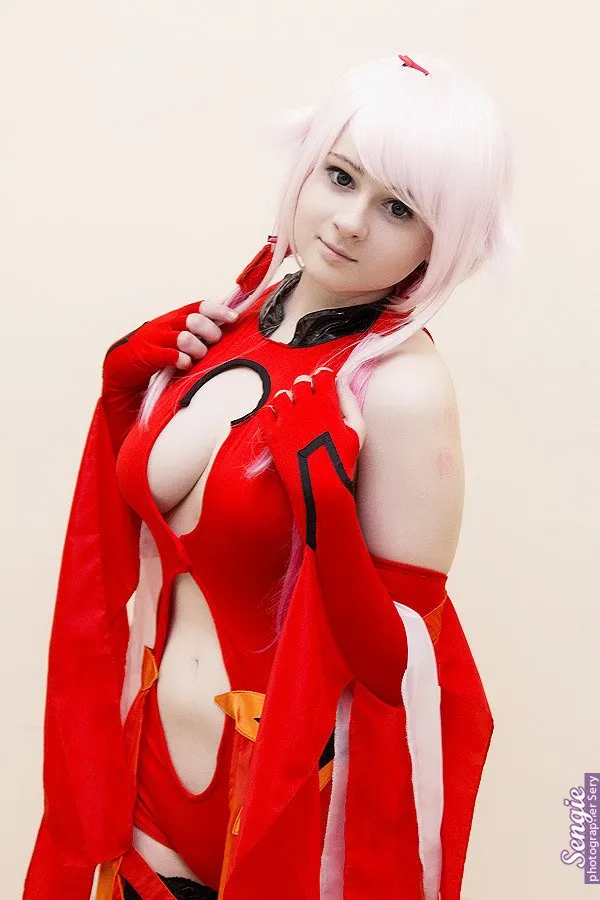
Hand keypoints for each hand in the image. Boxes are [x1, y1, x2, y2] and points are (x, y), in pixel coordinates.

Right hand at [102, 298, 238, 393]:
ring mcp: (156, 339)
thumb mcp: (174, 336)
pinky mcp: (148, 355)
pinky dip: (182, 361)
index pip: (199, 306)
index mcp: (174, 318)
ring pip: (184, 337)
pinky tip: (184, 365)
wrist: (121, 366)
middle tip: (212, 343)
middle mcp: (166, 324)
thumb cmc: (155, 352)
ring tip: (196, 357)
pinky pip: (171, 356)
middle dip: (209, 333)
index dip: (218, 310)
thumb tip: (223, 329)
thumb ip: (194, 331)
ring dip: (197, 349)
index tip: (234, 318)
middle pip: (195, 320)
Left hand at [255, 367, 364, 546]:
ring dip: (289, 400)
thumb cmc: (342, 460)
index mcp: (327, 402)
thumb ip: (349, 401)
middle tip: (310, 403)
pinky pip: (265, 412)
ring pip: (282, 395)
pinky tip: (281, 423)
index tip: (324, 388)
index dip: (324, 379)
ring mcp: (285, 419)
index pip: (322, 374)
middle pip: (301, 381)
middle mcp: (304, 406)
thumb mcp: (357, 429)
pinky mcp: (271, 433)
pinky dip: (272, 413)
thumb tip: (342, 382)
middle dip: (306, 388)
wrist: (319, 487)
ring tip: (296, 414)